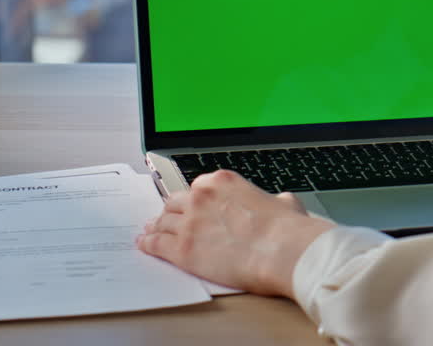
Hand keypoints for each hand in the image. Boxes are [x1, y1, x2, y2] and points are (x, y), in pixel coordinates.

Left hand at [137, 170, 334, 297]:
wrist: (282, 250)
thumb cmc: (287, 229)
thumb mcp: (285, 202)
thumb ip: (274, 201)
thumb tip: (281, 203)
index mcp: (223, 181)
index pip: (198, 188)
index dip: (194, 201)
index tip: (192, 207)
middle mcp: (201, 196)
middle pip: (175, 203)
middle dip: (173, 212)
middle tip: (169, 220)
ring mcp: (189, 222)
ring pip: (162, 223)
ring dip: (157, 228)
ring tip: (151, 232)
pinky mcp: (181, 249)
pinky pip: (155, 244)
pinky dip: (148, 244)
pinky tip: (145, 245)